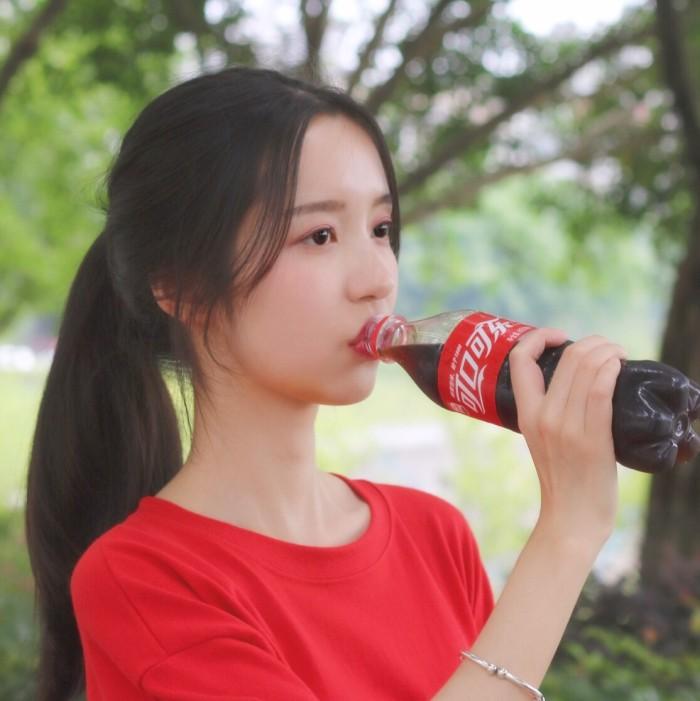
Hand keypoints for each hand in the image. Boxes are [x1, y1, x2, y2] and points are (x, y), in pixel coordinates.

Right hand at [508, 328, 627, 543]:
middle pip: (567, 358)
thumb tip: (574, 382)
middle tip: (609, 349)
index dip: (538, 337)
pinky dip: (612, 369)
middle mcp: (542, 416)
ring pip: (587, 368)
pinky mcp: (592, 439)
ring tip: (620, 355)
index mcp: (524, 414)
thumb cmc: (564, 479)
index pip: (519, 359)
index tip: (559, 337)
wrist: (572, 519)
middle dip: (593, 342)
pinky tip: (620, 365)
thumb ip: (550, 411)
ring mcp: (565, 427)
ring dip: (609, 351)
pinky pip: (600, 390)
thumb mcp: (541, 439)